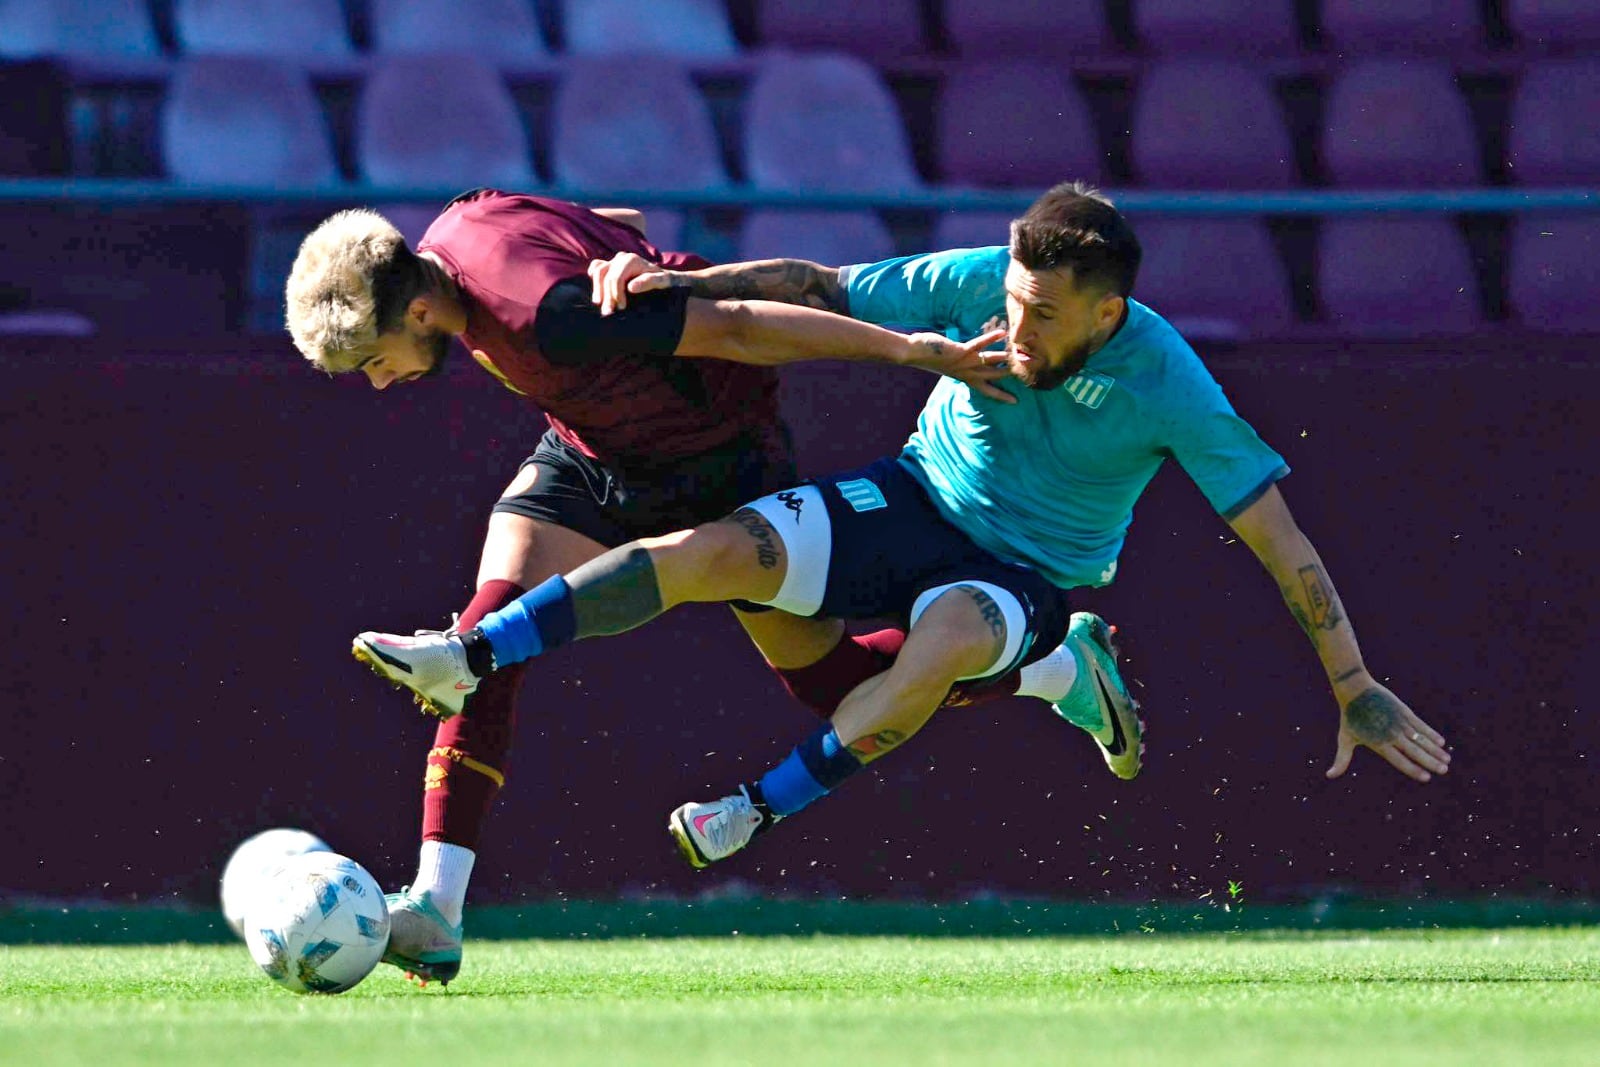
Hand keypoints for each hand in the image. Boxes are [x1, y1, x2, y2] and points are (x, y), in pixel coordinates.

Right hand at [588, 252, 672, 315]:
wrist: (664, 278)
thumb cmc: (663, 281)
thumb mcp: (661, 281)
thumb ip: (648, 282)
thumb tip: (630, 288)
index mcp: (632, 260)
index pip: (616, 278)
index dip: (615, 294)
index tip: (620, 308)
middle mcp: (622, 257)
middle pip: (605, 276)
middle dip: (606, 295)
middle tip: (607, 312)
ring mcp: (615, 260)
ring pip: (598, 271)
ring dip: (597, 289)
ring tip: (599, 304)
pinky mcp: (612, 265)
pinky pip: (597, 266)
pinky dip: (594, 275)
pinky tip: (596, 288)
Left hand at [904, 327, 1015, 403]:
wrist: (915, 354)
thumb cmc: (929, 357)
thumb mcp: (949, 365)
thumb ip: (960, 364)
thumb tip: (968, 359)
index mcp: (965, 378)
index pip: (987, 390)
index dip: (1001, 396)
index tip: (1015, 401)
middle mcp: (967, 373)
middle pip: (994, 376)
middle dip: (1010, 375)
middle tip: (1027, 373)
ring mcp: (965, 363)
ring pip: (990, 361)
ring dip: (1004, 357)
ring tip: (1019, 354)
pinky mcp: (961, 352)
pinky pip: (979, 345)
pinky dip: (991, 338)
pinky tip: (1002, 332)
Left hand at [1326, 675, 1449, 782]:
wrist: (1355, 690)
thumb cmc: (1349, 717)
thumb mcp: (1345, 739)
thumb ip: (1342, 759)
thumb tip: (1329, 775)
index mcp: (1379, 744)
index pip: (1399, 760)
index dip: (1413, 769)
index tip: (1426, 778)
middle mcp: (1391, 735)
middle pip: (1414, 752)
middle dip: (1430, 762)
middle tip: (1444, 771)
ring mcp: (1399, 722)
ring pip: (1421, 739)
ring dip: (1435, 750)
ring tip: (1447, 759)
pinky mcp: (1404, 711)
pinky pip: (1421, 725)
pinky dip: (1431, 734)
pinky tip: (1442, 742)